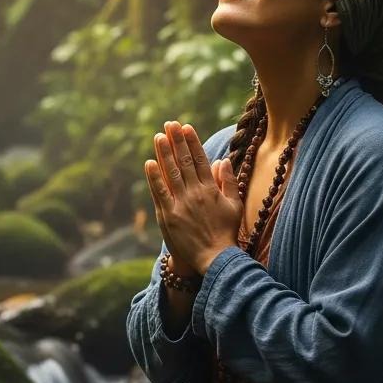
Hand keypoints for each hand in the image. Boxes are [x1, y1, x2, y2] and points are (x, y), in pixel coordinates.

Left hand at [144, 121, 243, 274]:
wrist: (215, 259)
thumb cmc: (226, 233)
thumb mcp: (234, 206)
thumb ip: (229, 182)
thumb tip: (222, 161)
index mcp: (211, 190)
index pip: (200, 160)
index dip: (192, 142)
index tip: (186, 127)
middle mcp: (196, 193)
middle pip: (184, 162)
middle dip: (176, 141)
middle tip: (169, 124)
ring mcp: (181, 204)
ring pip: (171, 173)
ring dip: (164, 153)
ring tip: (158, 136)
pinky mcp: (168, 216)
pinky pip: (160, 192)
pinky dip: (154, 177)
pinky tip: (149, 163)